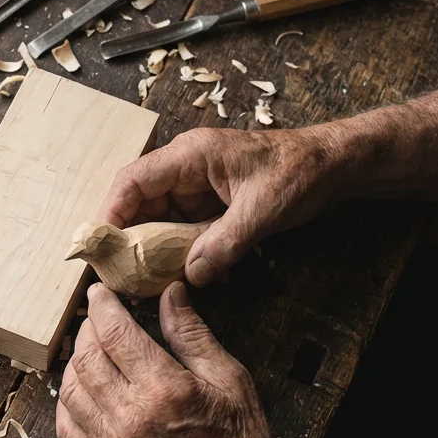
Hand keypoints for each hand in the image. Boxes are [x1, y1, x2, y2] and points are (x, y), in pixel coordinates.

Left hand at [56, 281, 287, 437]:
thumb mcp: (230, 379)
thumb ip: (192, 334)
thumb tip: (171, 293)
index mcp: (164, 389)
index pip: (115, 333)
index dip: (103, 305)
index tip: (100, 291)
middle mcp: (130, 417)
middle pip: (86, 357)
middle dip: (87, 329)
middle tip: (97, 318)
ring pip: (70, 390)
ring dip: (74, 361)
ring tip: (89, 349)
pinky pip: (67, 428)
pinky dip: (66, 401)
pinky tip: (80, 388)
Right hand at [99, 127, 346, 284]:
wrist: (335, 165)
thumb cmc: (300, 171)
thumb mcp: (261, 210)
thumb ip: (224, 243)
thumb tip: (192, 275)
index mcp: (191, 155)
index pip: (133, 180)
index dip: (111, 212)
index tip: (101, 246)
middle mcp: (187, 168)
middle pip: (141, 203)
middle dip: (132, 239)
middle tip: (124, 275)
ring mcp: (199, 186)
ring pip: (162, 220)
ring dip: (161, 251)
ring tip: (157, 282)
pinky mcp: (212, 203)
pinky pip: (187, 229)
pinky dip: (188, 252)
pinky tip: (200, 275)